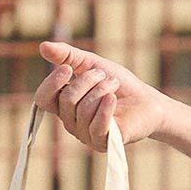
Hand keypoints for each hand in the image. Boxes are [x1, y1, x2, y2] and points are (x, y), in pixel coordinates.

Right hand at [34, 40, 168, 150]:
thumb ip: (68, 56)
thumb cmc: (119, 84)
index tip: (68, 68)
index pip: (43, 99)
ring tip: (114, 87)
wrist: (147, 101)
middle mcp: (71, 122)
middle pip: (66, 101)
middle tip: (106, 76)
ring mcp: (85, 135)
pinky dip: (105, 109)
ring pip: (82, 111)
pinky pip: (96, 127)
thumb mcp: (92, 64)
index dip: (52, 83)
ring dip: (102, 91)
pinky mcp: (103, 143)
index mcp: (64, 105)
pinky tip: (113, 99)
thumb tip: (43, 46)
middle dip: (87, 82)